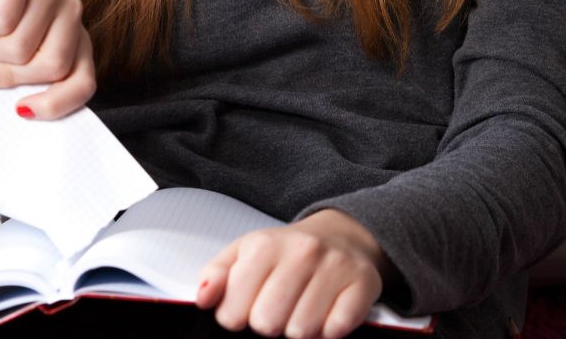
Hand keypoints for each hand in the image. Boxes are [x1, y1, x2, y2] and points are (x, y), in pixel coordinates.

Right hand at [0, 0, 95, 119]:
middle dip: (11, 75)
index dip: (55, 103)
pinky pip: (3, 21)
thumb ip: (24, 88)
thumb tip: (21, 114)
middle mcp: (70, 15)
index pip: (83, 83)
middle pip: (53, 66)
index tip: (20, 110)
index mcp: (75, 43)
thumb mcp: (6, 69)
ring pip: (23, 47)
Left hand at [196, 209, 392, 338]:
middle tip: (276, 308)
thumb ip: (216, 275)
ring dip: (299, 328)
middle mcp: (301, 251)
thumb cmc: (287, 252)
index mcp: (264, 245)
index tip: (246, 307)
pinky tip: (326, 311)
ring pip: (302, 331)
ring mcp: (334, 266)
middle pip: (267, 323)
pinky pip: (337, 329)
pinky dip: (329, 330)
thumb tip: (203, 297)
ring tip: (300, 307)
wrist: (340, 235)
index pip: (232, 311)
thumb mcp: (244, 253)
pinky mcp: (362, 283)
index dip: (235, 318)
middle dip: (268, 324)